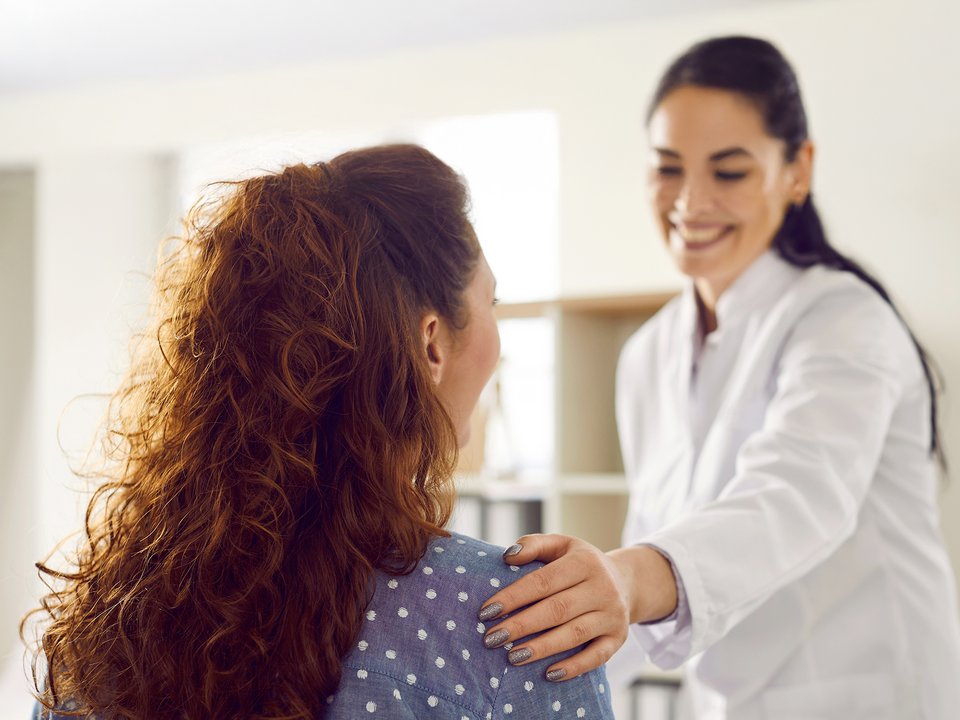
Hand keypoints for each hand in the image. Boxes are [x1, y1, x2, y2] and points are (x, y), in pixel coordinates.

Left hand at [477, 533, 674, 680]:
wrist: (627, 582)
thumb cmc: (580, 564)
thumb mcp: (561, 545)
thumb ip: (534, 545)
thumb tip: (507, 556)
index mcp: (584, 562)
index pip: (544, 581)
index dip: (514, 597)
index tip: (487, 611)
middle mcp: (602, 588)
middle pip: (557, 609)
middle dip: (521, 626)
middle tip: (492, 638)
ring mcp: (613, 614)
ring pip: (574, 634)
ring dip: (542, 648)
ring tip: (512, 656)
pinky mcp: (618, 638)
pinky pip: (597, 657)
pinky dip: (573, 667)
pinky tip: (549, 674)